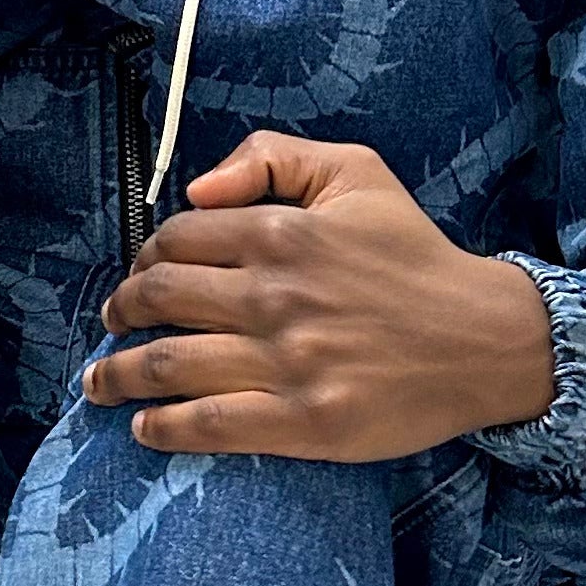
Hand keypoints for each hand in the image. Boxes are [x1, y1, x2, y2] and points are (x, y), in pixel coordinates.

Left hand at [85, 130, 554, 459]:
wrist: (485, 338)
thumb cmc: (416, 257)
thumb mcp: (357, 172)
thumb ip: (273, 157)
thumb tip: (198, 190)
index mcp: (281, 233)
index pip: (175, 240)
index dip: (143, 258)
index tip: (138, 277)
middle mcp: (275, 296)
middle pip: (159, 300)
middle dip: (119, 313)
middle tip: (112, 325)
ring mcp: (287, 362)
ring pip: (169, 365)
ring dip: (118, 375)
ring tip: (100, 384)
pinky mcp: (304, 422)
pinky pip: (209, 424)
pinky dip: (162, 427)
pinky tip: (144, 427)